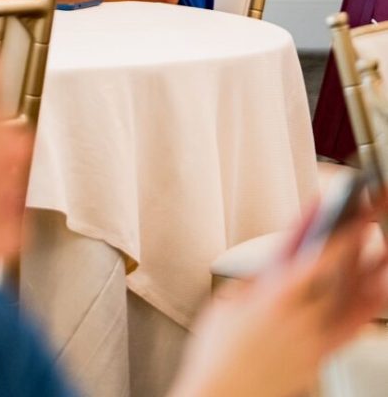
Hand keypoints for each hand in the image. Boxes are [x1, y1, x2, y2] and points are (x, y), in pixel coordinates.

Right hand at [172, 203, 387, 396]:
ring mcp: (316, 339)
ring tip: (385, 254)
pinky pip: (353, 328)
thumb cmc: (218, 351)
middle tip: (379, 220)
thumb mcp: (228, 302)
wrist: (223, 393)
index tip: (362, 211)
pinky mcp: (320, 356)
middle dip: (369, 248)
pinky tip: (375, 293)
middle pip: (346, 277)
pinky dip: (367, 307)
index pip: (321, 257)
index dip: (346, 232)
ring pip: (358, 304)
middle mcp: (303, 319)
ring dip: (376, 276)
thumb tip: (282, 259)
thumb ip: (259, 278)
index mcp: (275, 299)